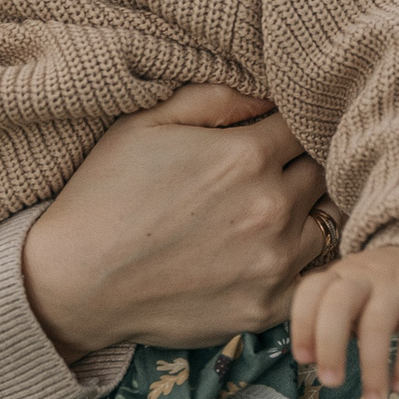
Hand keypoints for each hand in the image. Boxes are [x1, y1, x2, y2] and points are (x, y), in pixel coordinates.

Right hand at [21, 85, 329, 359]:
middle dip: (300, 165)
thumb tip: (266, 91)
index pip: (304, 124)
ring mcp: (273, 263)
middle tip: (271, 170)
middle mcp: (271, 208)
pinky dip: (296, 262)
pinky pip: (309, 275)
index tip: (272, 132)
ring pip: (323, 222)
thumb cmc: (105, 195)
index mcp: (247, 155)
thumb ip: (216, 96)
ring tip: (265, 213)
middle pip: (321, 171)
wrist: (75, 283)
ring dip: (304, 213)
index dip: (288, 124)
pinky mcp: (267, 307)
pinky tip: (262, 253)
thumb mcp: (147, 123)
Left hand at [290, 246, 398, 398]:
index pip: (312, 290)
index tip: (303, 359)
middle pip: (339, 302)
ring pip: (378, 322)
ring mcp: (398, 285)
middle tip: (330, 382)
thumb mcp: (353, 292)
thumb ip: (333, 319)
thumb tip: (314, 359)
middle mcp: (366, 276)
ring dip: (373, 366)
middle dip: (330, 344)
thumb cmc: (382, 286)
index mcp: (341, 274)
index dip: (302, 323)